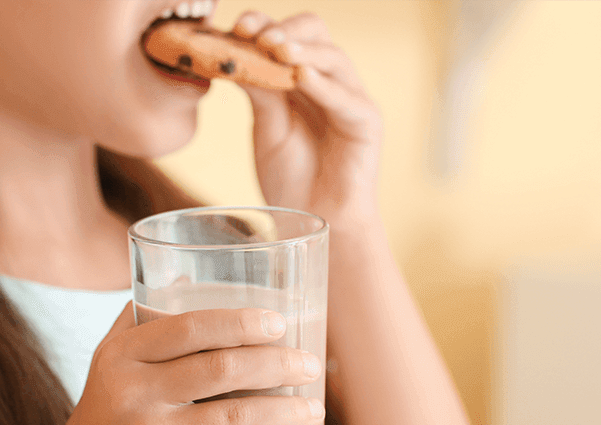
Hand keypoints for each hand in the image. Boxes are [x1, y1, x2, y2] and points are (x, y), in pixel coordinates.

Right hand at [20, 303, 324, 424]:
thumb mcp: (107, 369)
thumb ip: (141, 324)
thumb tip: (188, 278)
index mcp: (120, 356)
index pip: (188, 326)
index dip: (240, 322)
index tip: (279, 323)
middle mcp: (132, 392)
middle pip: (221, 368)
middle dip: (278, 364)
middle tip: (311, 365)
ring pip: (238, 415)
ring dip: (288, 410)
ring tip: (315, 407)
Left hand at [231, 11, 383, 227]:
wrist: (317, 221)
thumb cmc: (293, 177)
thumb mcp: (267, 128)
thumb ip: (259, 93)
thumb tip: (234, 55)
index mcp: (301, 79)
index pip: (287, 36)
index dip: (263, 25)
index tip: (236, 27)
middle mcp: (329, 81)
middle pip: (315, 34)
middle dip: (284, 31)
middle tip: (256, 36)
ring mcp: (350, 99)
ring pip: (333, 58)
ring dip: (303, 50)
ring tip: (275, 49)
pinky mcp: (366, 122)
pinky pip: (347, 97)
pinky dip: (324, 86)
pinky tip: (302, 78)